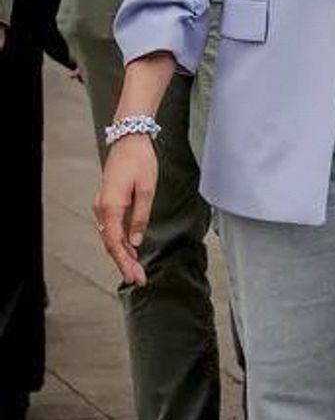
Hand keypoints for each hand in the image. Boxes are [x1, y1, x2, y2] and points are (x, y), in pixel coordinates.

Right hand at [94, 135, 157, 284]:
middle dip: (124, 263)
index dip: (125, 263)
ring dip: (122, 254)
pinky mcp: (107, 202)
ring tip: (136, 269)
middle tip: (138, 279)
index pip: (116, 243)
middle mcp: (102, 209)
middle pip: (111, 244)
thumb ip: (141, 216)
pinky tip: (130, 250)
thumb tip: (135, 242)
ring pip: (110, 237)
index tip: (135, 277)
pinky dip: (120, 241)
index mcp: (110, 207)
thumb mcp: (146, 189)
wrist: (128, 140)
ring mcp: (102, 206)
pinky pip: (112, 227)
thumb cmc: (139, 161)